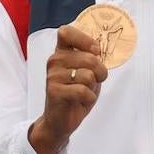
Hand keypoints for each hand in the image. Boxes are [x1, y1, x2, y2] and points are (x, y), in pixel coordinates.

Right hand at [28, 25, 109, 153]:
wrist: (60, 121)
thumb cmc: (75, 93)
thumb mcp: (86, 72)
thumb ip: (91, 59)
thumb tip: (99, 49)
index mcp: (61, 52)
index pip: (66, 32)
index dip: (85, 39)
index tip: (95, 51)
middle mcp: (54, 60)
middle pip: (89, 58)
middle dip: (100, 72)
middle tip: (95, 81)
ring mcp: (53, 75)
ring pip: (88, 75)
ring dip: (93, 87)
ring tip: (84, 92)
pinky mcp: (54, 91)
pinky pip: (83, 91)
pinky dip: (89, 98)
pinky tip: (81, 101)